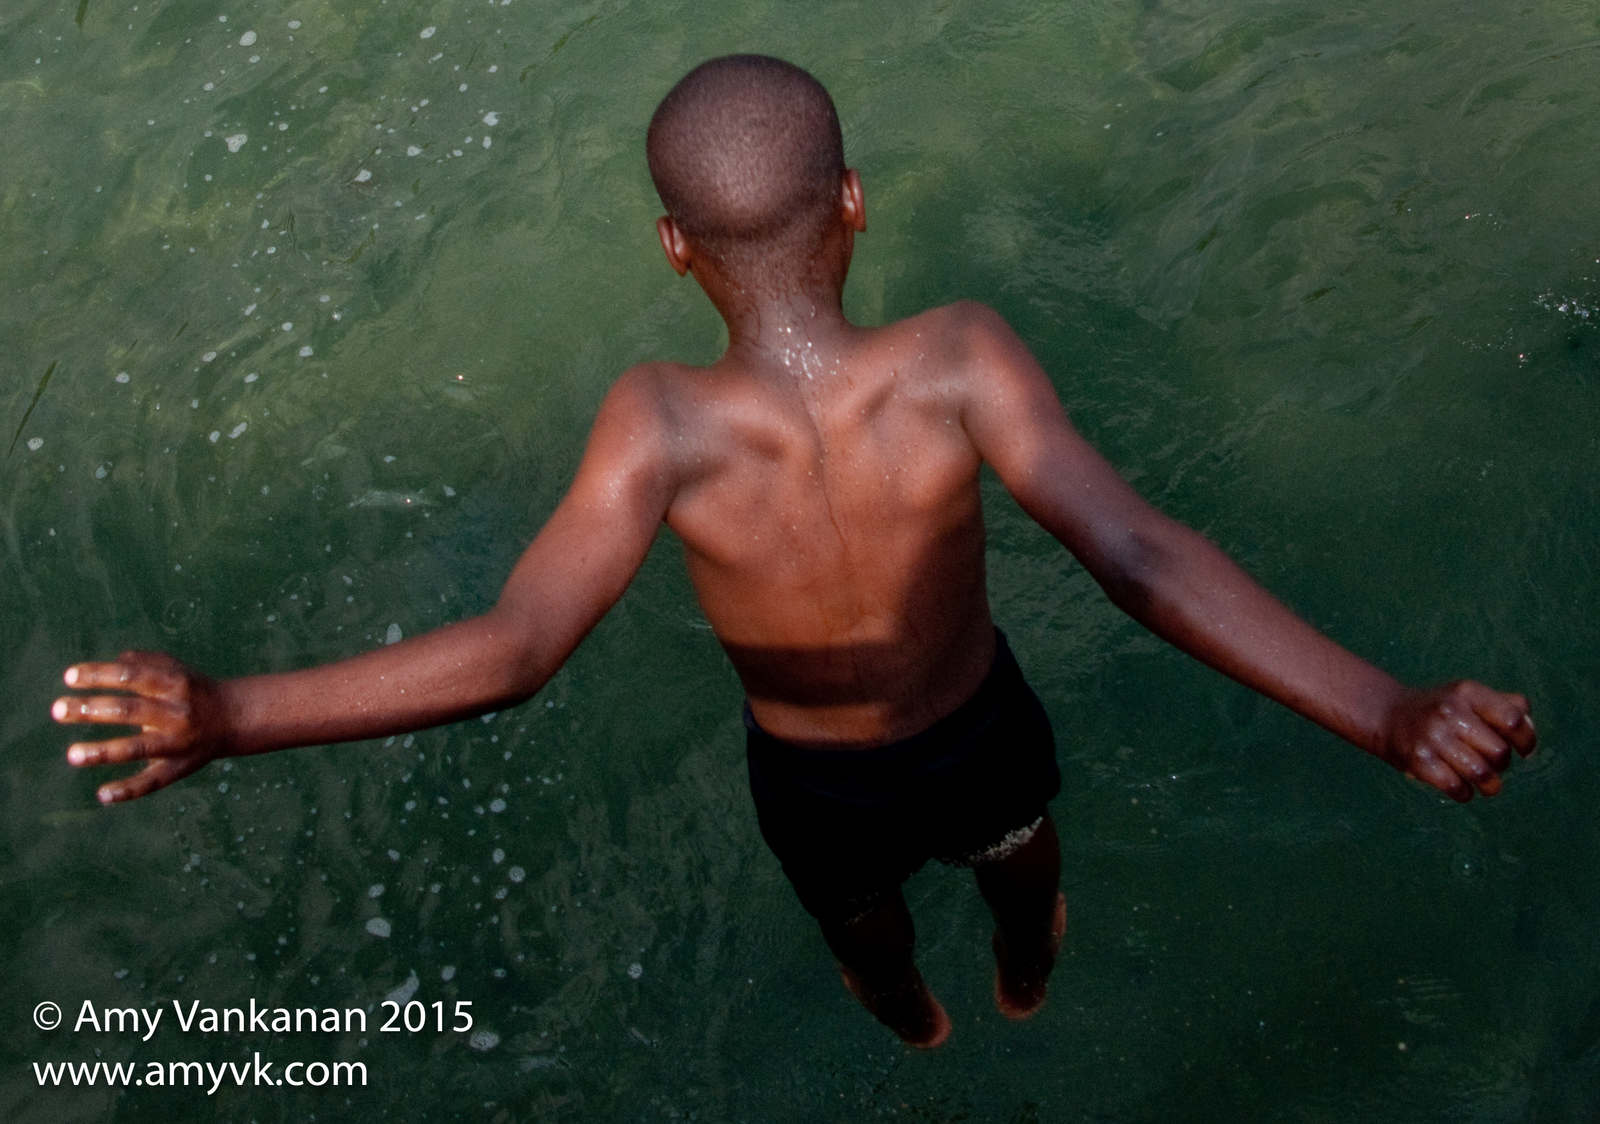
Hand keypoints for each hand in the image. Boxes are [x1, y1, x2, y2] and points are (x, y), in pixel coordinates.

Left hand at [53, 651, 226, 804]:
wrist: (236, 718)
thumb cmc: (196, 690)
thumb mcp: (178, 669)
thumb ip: (146, 662)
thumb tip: (112, 662)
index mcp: (174, 684)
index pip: (131, 676)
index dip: (99, 675)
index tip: (68, 677)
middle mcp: (177, 713)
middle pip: (130, 710)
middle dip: (91, 710)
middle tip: (57, 710)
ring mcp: (178, 743)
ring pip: (138, 749)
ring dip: (104, 752)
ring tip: (72, 755)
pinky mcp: (179, 768)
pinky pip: (153, 781)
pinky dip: (129, 790)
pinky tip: (102, 794)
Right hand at [1378, 681, 1536, 801]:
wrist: (1385, 715)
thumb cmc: (1439, 710)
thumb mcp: (1468, 697)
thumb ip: (1504, 706)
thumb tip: (1528, 729)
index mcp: (1467, 692)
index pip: (1512, 720)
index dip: (1526, 740)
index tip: (1523, 751)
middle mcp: (1449, 712)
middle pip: (1499, 752)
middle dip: (1502, 765)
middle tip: (1493, 765)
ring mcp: (1432, 736)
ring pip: (1481, 774)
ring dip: (1489, 785)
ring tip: (1486, 785)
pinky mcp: (1418, 760)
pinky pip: (1456, 787)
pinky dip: (1464, 794)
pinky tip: (1462, 789)